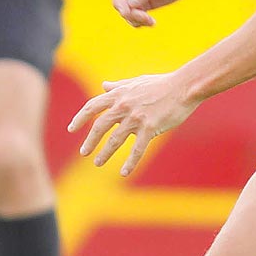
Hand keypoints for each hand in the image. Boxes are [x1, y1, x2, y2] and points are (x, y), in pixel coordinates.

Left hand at [68, 72, 198, 175]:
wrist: (184, 87)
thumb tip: (104, 85)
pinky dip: (130, 162)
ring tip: (98, 163)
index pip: (92, 106)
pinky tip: (123, 173)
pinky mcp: (150, 127)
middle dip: (90, 140)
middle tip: (84, 153)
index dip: (80, 118)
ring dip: (105, 153)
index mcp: (119, 94)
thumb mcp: (136, 82)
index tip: (71, 129)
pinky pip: (137, 149)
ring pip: (115, 139)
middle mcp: (124, 106)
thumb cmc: (161, 84)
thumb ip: (118, 86)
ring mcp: (136, 117)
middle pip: (100, 126)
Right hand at [109, 0, 204, 27]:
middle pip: (119, 2)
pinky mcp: (143, 3)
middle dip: (129, 12)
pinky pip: (135, 16)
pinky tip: (152, 22)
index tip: (127, 13)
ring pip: (126, 11)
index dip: (119, 1)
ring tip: (151, 21)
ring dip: (135, 19)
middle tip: (146, 18)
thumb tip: (130, 5)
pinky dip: (140, 22)